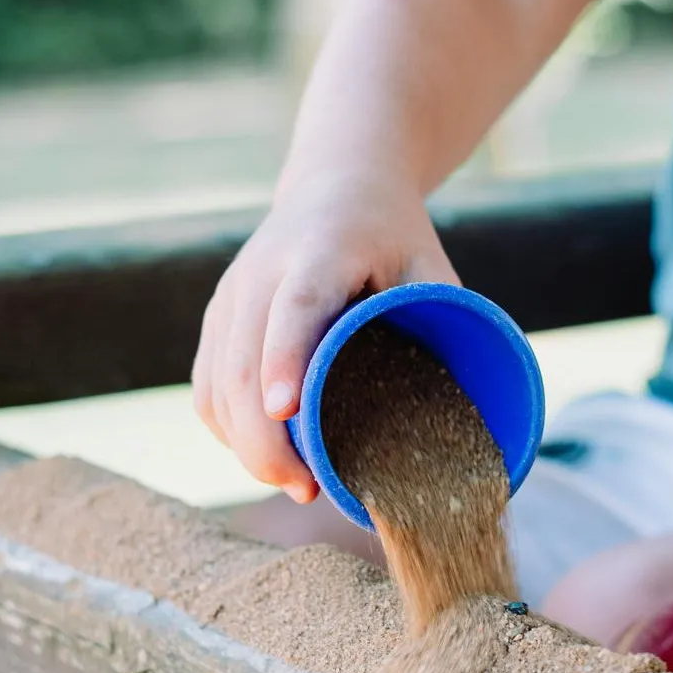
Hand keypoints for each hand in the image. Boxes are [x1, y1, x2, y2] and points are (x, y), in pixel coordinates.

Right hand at [193, 171, 458, 502]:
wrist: (334, 185)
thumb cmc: (392, 235)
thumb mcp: (429, 264)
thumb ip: (443, 322)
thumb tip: (464, 411)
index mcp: (318, 251)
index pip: (293, 309)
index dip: (285, 360)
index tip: (286, 411)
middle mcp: (261, 272)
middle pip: (242, 362)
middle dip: (263, 436)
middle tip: (304, 487)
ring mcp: (230, 297)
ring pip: (217, 383)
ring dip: (245, 443)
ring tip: (292, 483)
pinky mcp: (217, 319)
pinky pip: (207, 386)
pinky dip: (228, 429)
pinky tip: (260, 456)